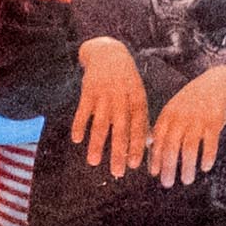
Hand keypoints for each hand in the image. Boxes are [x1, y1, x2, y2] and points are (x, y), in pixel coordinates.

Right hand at [68, 37, 153, 172]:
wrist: (109, 53)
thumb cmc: (126, 80)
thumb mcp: (138, 95)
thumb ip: (142, 118)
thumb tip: (149, 144)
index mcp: (137, 100)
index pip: (138, 128)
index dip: (136, 147)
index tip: (133, 165)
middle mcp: (122, 99)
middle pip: (120, 130)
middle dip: (118, 152)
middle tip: (117, 172)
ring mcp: (104, 95)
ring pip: (100, 124)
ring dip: (97, 144)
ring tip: (93, 162)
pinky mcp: (88, 91)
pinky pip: (82, 111)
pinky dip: (79, 125)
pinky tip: (77, 140)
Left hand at [143, 64, 225, 184]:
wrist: (218, 83)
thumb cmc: (193, 101)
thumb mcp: (175, 108)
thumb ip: (163, 126)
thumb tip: (150, 147)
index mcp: (169, 114)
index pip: (158, 139)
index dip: (155, 157)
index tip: (154, 173)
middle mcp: (181, 117)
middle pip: (171, 147)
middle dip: (168, 167)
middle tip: (167, 184)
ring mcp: (198, 119)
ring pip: (189, 148)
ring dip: (187, 167)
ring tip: (186, 180)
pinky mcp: (215, 121)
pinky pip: (210, 143)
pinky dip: (207, 156)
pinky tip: (205, 168)